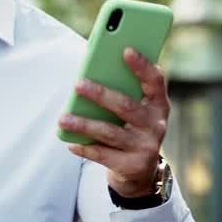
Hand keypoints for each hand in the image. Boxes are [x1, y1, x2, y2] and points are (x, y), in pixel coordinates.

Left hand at [59, 47, 169, 197]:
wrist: (139, 172)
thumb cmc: (131, 129)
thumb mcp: (135, 110)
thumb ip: (123, 92)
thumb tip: (91, 76)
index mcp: (158, 104)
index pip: (155, 81)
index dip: (142, 65)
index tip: (125, 50)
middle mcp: (156, 124)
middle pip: (126, 106)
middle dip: (100, 94)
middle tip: (78, 84)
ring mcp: (146, 146)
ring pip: (110, 132)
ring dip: (84, 124)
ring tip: (63, 119)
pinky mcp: (133, 166)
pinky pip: (104, 155)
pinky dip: (85, 148)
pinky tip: (70, 142)